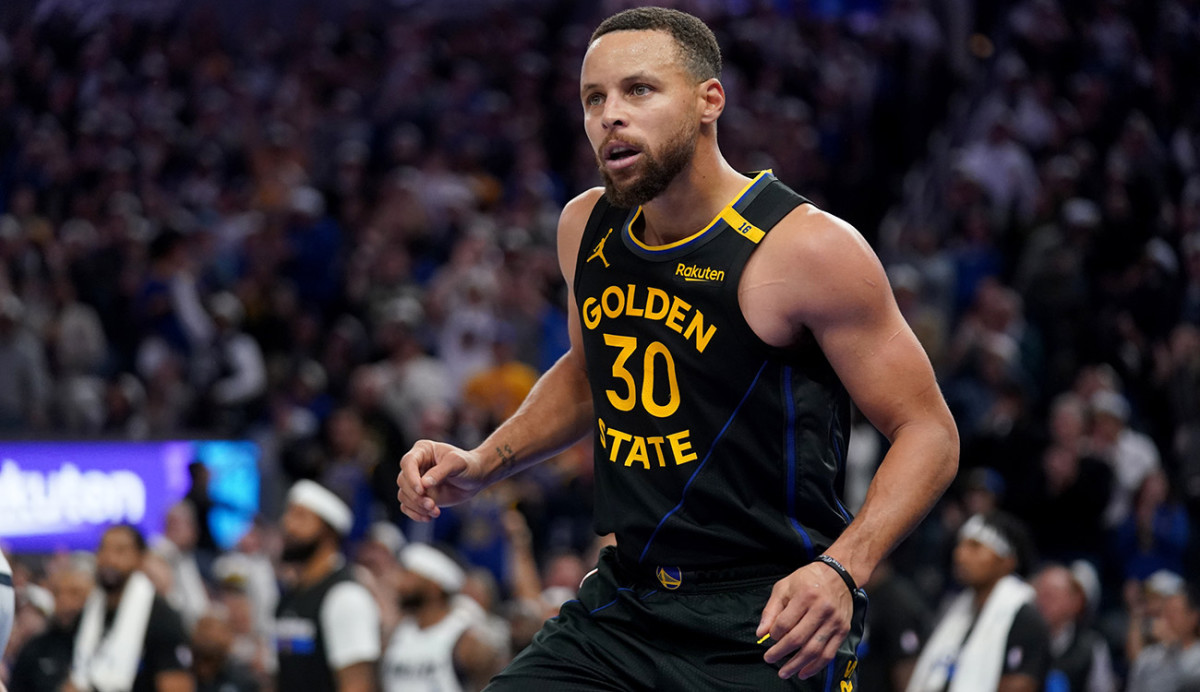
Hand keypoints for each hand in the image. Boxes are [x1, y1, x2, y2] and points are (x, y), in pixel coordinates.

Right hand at [397, 440, 486, 520]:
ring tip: (435, 511)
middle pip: (403, 481)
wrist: (476, 478)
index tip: (421, 490)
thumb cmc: (468, 465)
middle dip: (416, 496)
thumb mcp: (457, 463)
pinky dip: (415, 514)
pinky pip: (408, 506)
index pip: (408, 462)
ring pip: (404, 495)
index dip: (411, 477)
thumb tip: (424, 484)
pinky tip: (429, 517)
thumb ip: (440, 472)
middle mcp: (416, 465)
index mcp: (422, 450)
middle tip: (432, 505)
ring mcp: (416, 481)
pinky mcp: (419, 496)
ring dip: (417, 506)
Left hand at [756, 562, 852, 678]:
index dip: (774, 634)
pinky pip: (828, 654)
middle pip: (798, 638)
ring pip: (814, 649)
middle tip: (769, 659)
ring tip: (784, 672)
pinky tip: (804, 672)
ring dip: (797, 664)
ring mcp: (834, 621)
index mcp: (805, 596)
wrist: (839, 575)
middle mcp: (822, 609)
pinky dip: (815, 666)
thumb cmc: (808, 580)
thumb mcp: (784, 587)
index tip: (770, 638)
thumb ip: (771, 610)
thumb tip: (761, 634)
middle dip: (781, 652)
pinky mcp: (842, 630)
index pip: (785, 623)